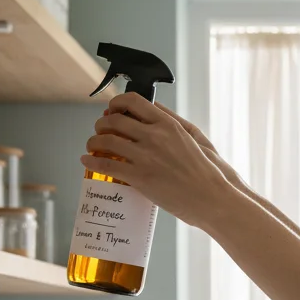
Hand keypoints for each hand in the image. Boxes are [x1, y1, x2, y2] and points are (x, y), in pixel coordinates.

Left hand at [85, 93, 237, 230]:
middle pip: (114, 120)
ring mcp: (146, 157)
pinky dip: (92, 162)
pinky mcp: (140, 178)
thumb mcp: (193, 138)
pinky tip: (87, 162)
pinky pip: (107, 166)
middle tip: (100, 132)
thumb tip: (153, 110)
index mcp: (167, 124)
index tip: (111, 110)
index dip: (115, 103)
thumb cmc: (205, 171)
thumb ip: (172, 123)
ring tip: (92, 147)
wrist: (212, 198)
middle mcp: (154, 136)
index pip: (132, 101)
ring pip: (106, 141)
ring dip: (93, 142)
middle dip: (101, 125)